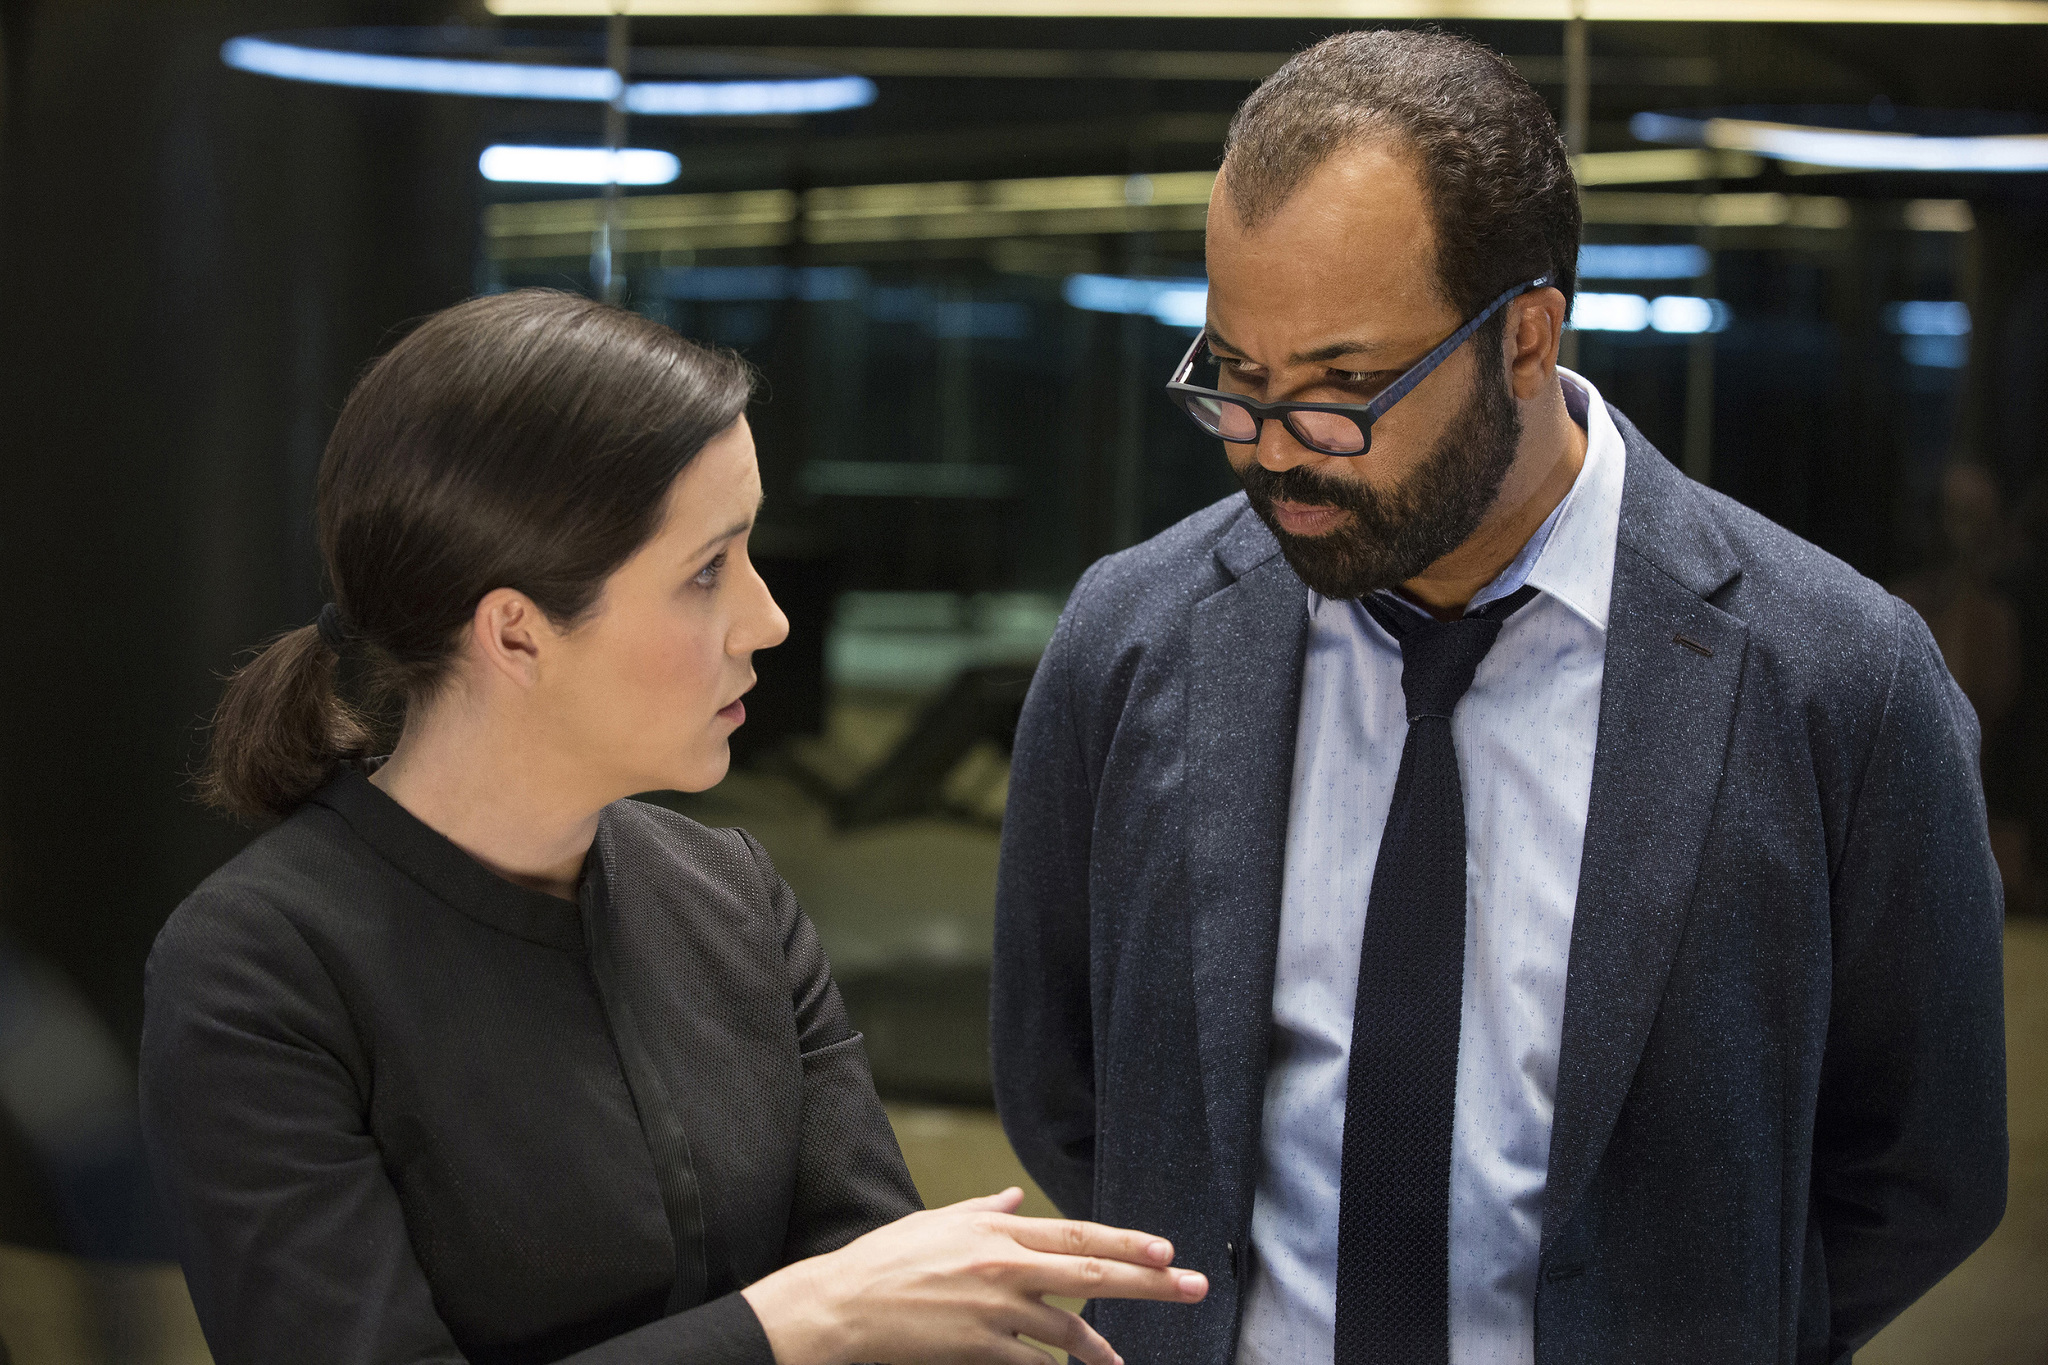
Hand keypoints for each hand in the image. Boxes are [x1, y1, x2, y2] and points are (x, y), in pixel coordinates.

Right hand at [740, 1188, 1207, 1364]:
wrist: (840, 1306)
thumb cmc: (883, 1261)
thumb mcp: (935, 1223)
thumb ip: (980, 1211)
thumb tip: (1011, 1198)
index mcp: (996, 1231)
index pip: (1078, 1234)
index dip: (1128, 1241)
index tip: (1168, 1249)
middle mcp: (1003, 1265)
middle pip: (1093, 1273)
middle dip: (1150, 1281)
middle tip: (1193, 1286)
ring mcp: (993, 1310)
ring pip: (1068, 1330)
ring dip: (1101, 1349)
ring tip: (1121, 1364)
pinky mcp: (977, 1348)